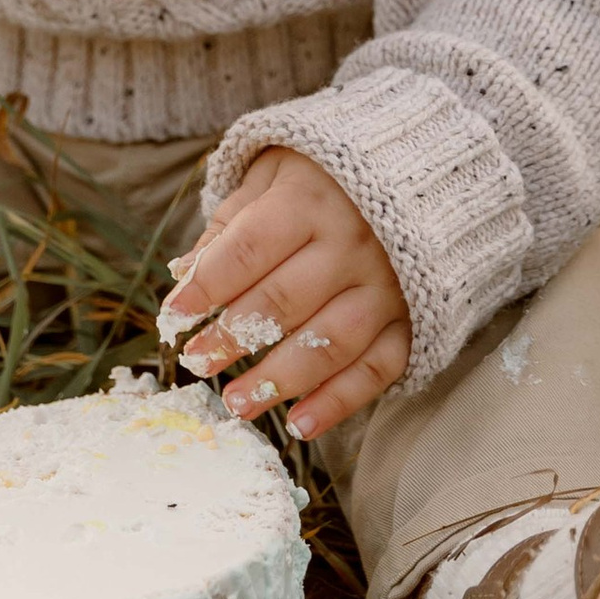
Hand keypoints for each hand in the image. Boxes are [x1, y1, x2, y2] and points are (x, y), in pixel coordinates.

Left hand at [160, 149, 411, 442]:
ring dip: (279, 380)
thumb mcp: (274, 173)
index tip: (174, 314)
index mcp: (311, 200)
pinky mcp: (413, 319)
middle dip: (233, 337)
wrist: (425, 173)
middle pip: (285, 301)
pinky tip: (299, 425)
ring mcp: (388, 286)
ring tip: (236, 403)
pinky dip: (339, 402)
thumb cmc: (328, 175)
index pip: (251, 248)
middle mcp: (353, 244)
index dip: (209, 284)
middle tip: (195, 362)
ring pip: (329, 343)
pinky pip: (377, 369)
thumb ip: (231, 223)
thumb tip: (184, 274)